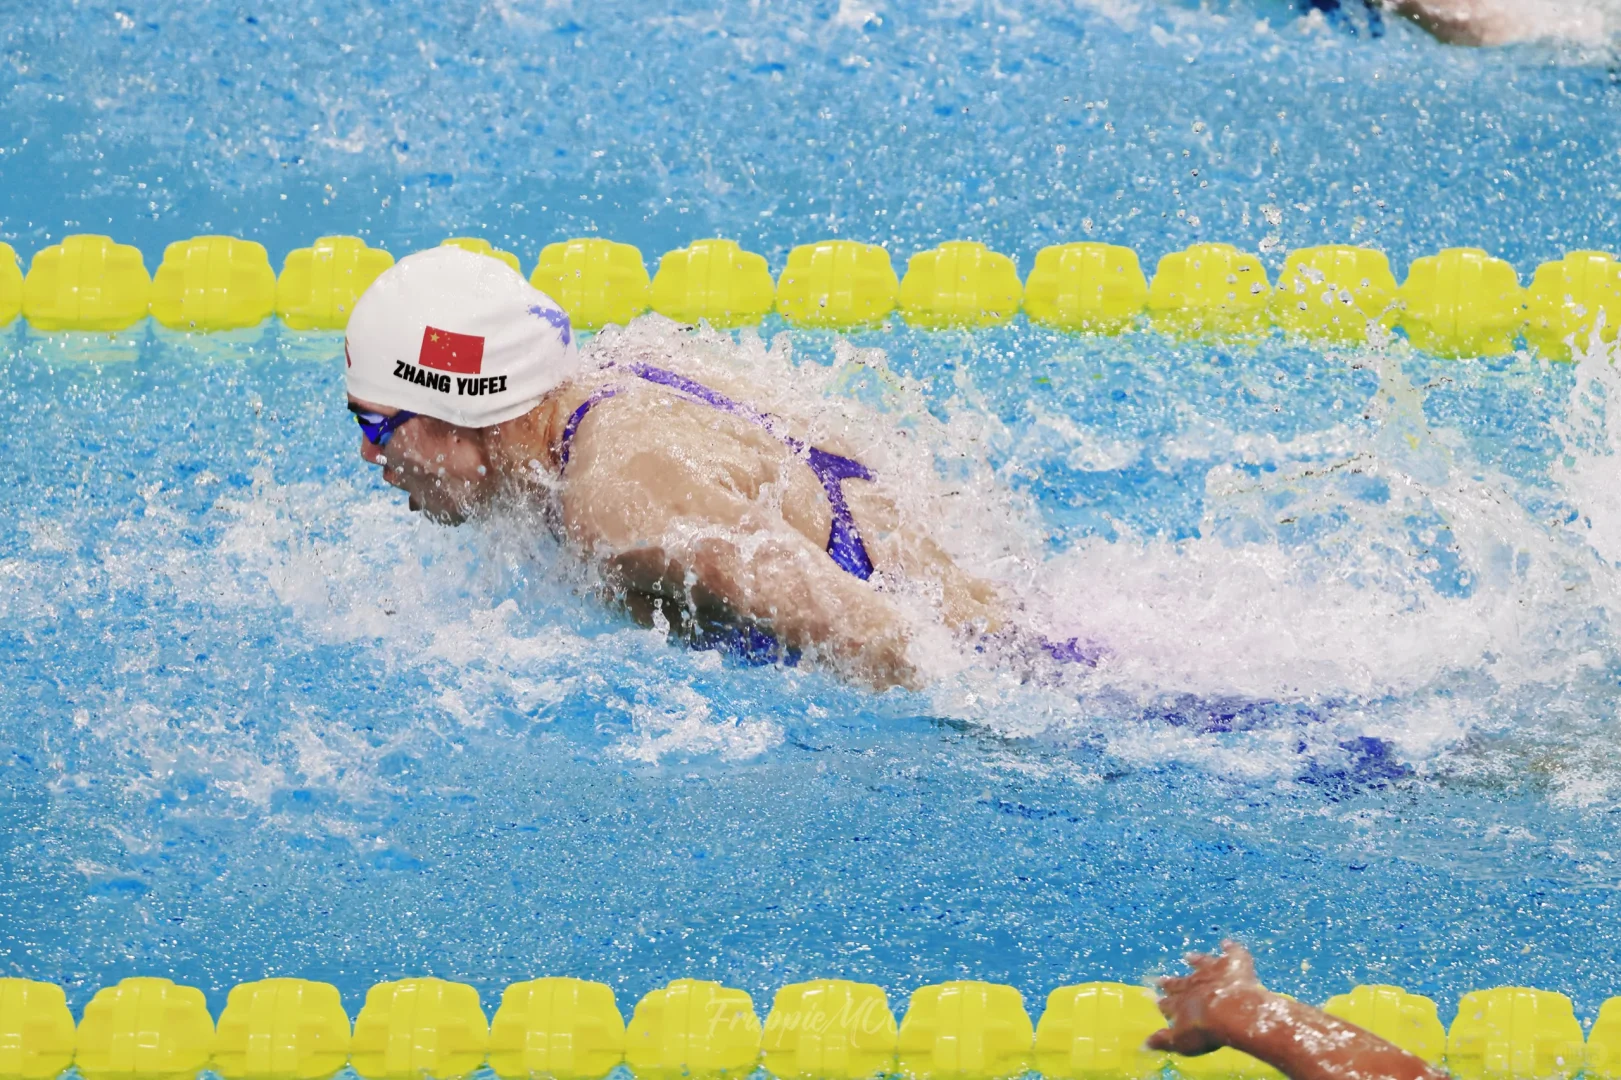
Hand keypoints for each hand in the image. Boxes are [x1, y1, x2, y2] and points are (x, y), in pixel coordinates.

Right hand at [1147, 940, 1268, 1056]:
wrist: (1233, 1012)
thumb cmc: (1206, 1030)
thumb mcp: (1182, 1041)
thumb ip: (1164, 1040)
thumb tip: (1143, 1045)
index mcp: (1181, 1003)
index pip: (1169, 1003)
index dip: (1163, 1002)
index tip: (1155, 1000)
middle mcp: (1194, 983)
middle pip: (1180, 982)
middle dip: (1170, 982)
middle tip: (1160, 978)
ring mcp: (1214, 971)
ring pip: (1202, 963)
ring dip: (1196, 960)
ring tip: (1188, 955)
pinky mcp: (1233, 964)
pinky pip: (1231, 952)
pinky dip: (1230, 947)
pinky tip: (1227, 942)